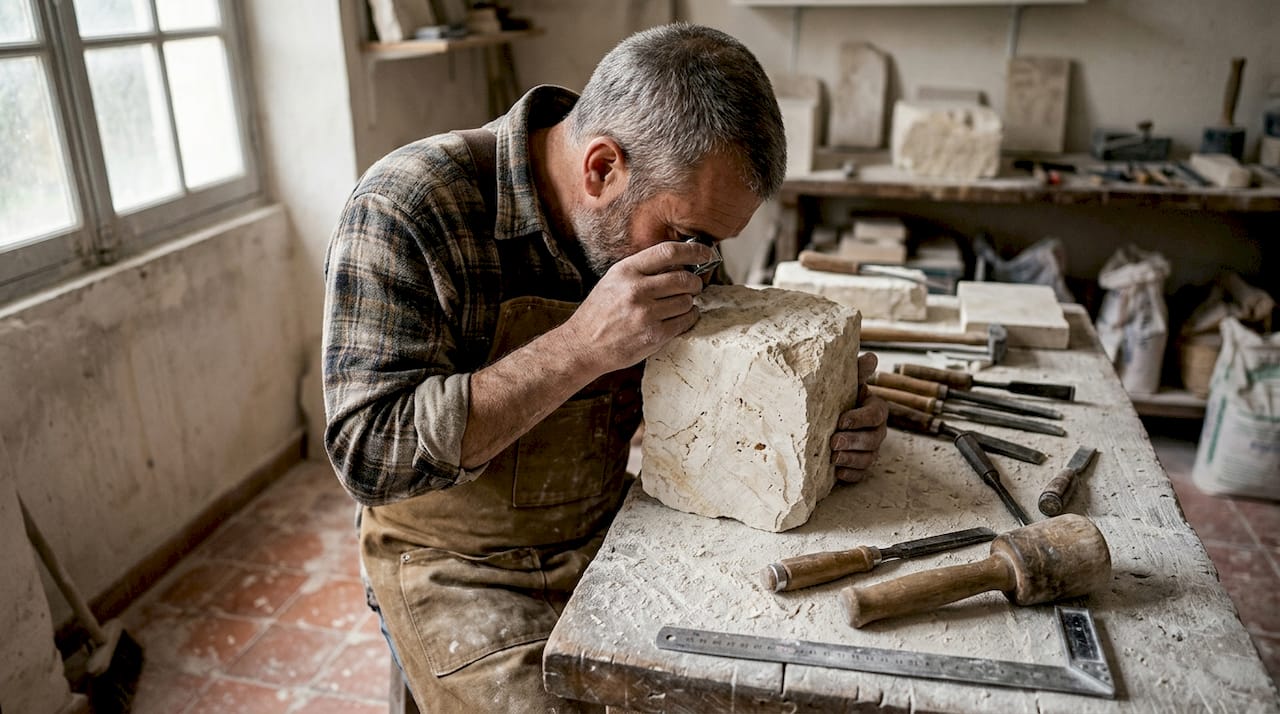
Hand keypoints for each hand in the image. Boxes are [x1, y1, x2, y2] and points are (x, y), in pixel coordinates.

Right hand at [561, 240, 714, 372]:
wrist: (583, 345)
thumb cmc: (600, 312)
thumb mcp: (614, 280)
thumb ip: (642, 269)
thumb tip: (679, 262)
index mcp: (626, 271)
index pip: (668, 252)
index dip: (693, 250)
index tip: (705, 253)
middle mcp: (636, 290)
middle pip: (684, 278)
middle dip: (695, 282)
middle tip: (694, 285)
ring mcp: (646, 314)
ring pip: (687, 301)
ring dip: (690, 302)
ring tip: (682, 304)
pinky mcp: (654, 336)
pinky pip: (685, 322)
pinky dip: (689, 318)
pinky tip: (682, 316)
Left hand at [831, 352, 887, 483]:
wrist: (834, 418)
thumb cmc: (843, 397)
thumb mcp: (849, 383)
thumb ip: (858, 372)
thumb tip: (871, 357)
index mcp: (876, 409)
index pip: (874, 415)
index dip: (859, 419)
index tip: (840, 421)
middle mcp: (877, 431)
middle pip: (872, 440)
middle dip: (853, 441)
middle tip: (833, 442)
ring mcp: (871, 450)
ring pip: (867, 458)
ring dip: (850, 459)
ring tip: (833, 457)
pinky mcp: (861, 466)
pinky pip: (860, 474)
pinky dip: (849, 474)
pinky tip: (836, 473)